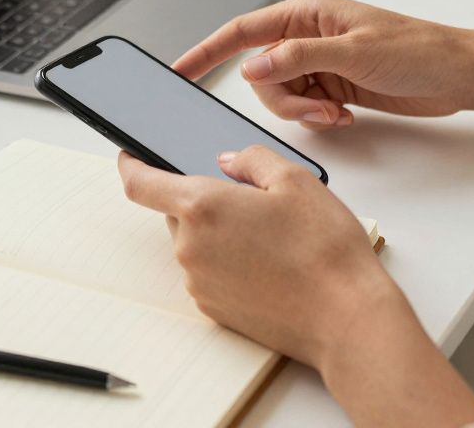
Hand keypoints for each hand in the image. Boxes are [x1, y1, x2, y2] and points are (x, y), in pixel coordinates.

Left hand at [117, 145, 401, 367]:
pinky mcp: (213, 310)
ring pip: (194, 245)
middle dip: (202, 202)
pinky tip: (268, 265)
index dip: (130, 164)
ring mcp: (198, 283)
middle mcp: (190, 247)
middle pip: (176, 214)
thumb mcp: (295, 180)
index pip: (141, 183)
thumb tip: (228, 161)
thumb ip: (252, 159)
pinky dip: (227, 263)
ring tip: (270, 239)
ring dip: (217, 235)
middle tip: (248, 202)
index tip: (129, 156)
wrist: (345, 318)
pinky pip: (208, 274)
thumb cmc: (324, 249)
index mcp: (202, 207)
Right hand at [173, 0, 471, 130]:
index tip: (179, 71)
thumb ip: (298, 58)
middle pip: (260, 74)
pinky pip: (304, 107)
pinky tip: (346, 115)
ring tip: (337, 113)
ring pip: (280, 95)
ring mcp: (319, 63)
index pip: (241, 31)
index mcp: (306, 14)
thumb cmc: (417, 50)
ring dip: (303, 112)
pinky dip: (318, 118)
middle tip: (316, 108)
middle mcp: (307, 37)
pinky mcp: (333, 86)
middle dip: (281, 98)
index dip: (206, 51)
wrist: (458, 75)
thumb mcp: (354, 52)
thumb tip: (253, 67)